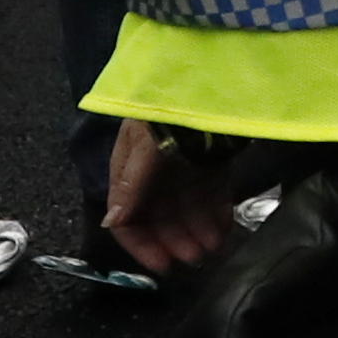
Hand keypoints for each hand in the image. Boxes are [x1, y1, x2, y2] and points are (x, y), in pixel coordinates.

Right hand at [102, 118, 239, 275]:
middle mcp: (155, 169)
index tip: (163, 265)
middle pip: (161, 215)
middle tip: (196, 258)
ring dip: (198, 230)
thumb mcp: (145, 144)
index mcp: (130, 165)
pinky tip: (225, 229)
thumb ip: (130, 184)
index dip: (143, 243)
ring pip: (188, 207)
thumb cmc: (169, 106)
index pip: (128, 215)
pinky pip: (213, 192)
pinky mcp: (213, 158)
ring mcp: (185, 163)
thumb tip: (111, 221)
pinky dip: (218, 212)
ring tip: (214, 248)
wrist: (211, 71)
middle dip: (176, 239)